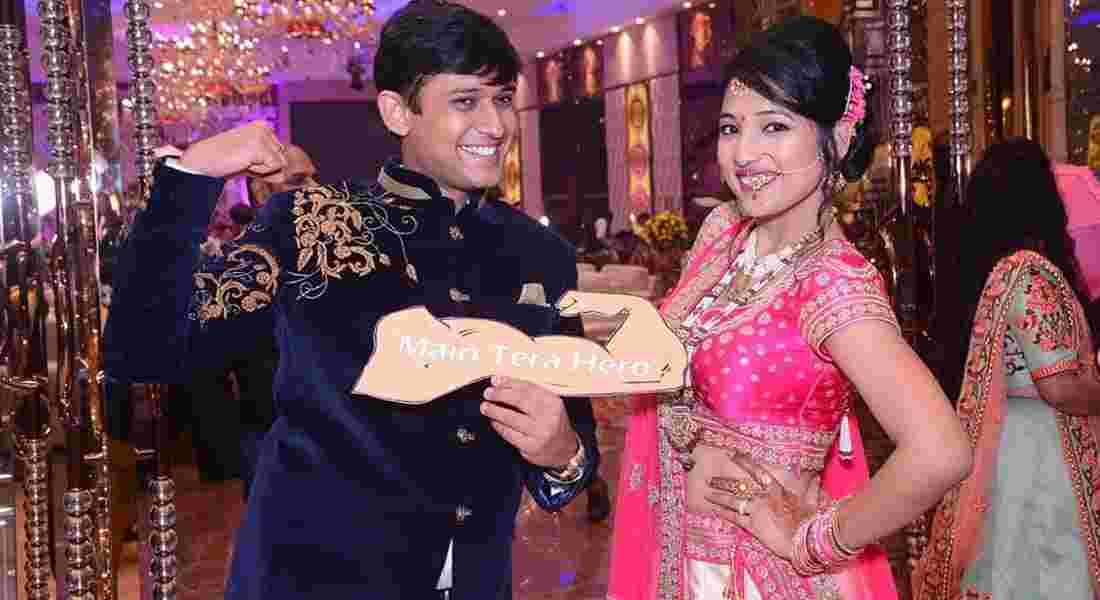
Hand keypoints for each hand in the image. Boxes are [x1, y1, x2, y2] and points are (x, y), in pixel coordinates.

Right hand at [177, 120, 289, 179]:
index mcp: (263, 127)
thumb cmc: (224, 161)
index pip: (280, 155)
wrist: (202, 160)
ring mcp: (262, 135)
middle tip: (244, 162)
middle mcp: (265, 127)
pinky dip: (260, 172)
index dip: (265, 165)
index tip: (247, 159)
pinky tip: (244, 162)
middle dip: (266, 168)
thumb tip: (285, 176)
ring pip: (281, 164)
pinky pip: (274, 168)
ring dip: (263, 170)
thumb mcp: (252, 162)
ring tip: (243, 161)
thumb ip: (269, 166)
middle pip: (283, 159)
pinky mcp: (259, 146)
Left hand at [481, 376, 578, 467]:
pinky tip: (494, 422)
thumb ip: (529, 394)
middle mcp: (548, 417)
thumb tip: (502, 383)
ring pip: (511, 418)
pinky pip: (510, 434)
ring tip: (486, 407)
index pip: (528, 387)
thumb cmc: (554, 425)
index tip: (496, 381)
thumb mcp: (549, 405)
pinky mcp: (531, 447)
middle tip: (488, 393)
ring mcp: (540, 433)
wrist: (565, 450)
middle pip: (519, 400)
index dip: (509, 383)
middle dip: (500, 395)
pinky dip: (499, 426)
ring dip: (495, 411)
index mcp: (553, 402)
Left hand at [706, 452, 821, 559]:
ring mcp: (756, 511)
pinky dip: (724, 513)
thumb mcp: (811, 500)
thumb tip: (814, 474)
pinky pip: (735, 518)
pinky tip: (715, 510)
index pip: (757, 471)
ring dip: (718, 496)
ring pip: (733, 501)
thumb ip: (810, 486)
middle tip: (710, 478)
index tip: (732, 453)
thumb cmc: (810, 520)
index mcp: (776, 488)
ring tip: (706, 493)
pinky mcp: (753, 526)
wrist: (805, 541)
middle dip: (723, 482)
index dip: (743, 461)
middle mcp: (763, 497)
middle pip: (739, 486)